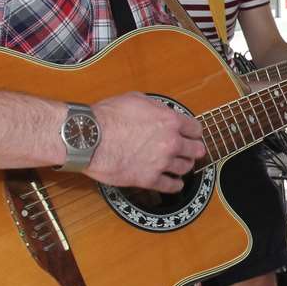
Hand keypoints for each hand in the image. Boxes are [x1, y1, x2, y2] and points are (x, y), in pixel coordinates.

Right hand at [86, 92, 206, 191]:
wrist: (90, 138)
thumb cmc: (108, 117)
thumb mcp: (136, 99)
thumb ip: (155, 107)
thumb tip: (161, 111)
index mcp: (170, 121)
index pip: (195, 128)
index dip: (194, 132)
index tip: (193, 135)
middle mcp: (171, 142)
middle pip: (196, 150)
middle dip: (194, 149)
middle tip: (192, 151)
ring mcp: (161, 162)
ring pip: (185, 168)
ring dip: (185, 166)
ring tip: (182, 165)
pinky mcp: (149, 179)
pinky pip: (170, 186)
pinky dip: (175, 185)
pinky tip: (175, 183)